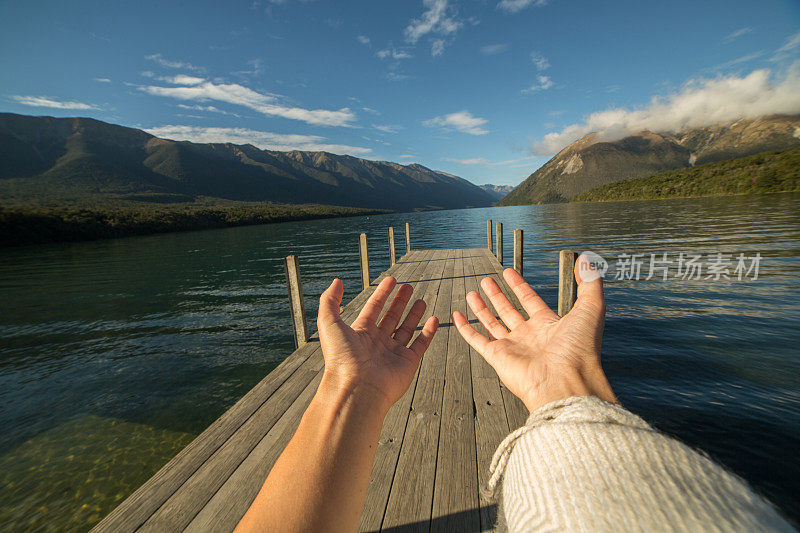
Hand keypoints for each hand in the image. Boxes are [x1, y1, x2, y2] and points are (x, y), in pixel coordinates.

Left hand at [317, 276, 438, 412]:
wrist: (356, 389)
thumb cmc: (341, 359)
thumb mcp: (329, 323)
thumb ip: (330, 301)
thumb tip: (336, 282)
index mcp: (360, 333)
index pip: (374, 308)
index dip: (382, 293)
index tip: (392, 280)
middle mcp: (377, 343)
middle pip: (391, 317)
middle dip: (399, 302)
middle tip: (408, 287)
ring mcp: (392, 353)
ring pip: (406, 329)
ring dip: (414, 314)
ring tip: (421, 300)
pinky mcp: (407, 363)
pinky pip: (420, 344)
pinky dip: (428, 332)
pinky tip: (433, 319)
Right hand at [452, 255, 616, 412]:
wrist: (565, 381)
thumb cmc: (580, 349)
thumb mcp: (591, 308)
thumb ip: (590, 283)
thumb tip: (587, 261)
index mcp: (549, 325)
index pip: (530, 300)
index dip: (519, 286)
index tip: (508, 272)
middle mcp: (529, 337)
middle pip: (509, 311)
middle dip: (497, 295)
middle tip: (487, 281)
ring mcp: (513, 347)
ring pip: (492, 324)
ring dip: (481, 308)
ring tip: (472, 292)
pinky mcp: (497, 357)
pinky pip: (477, 340)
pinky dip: (466, 328)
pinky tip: (457, 315)